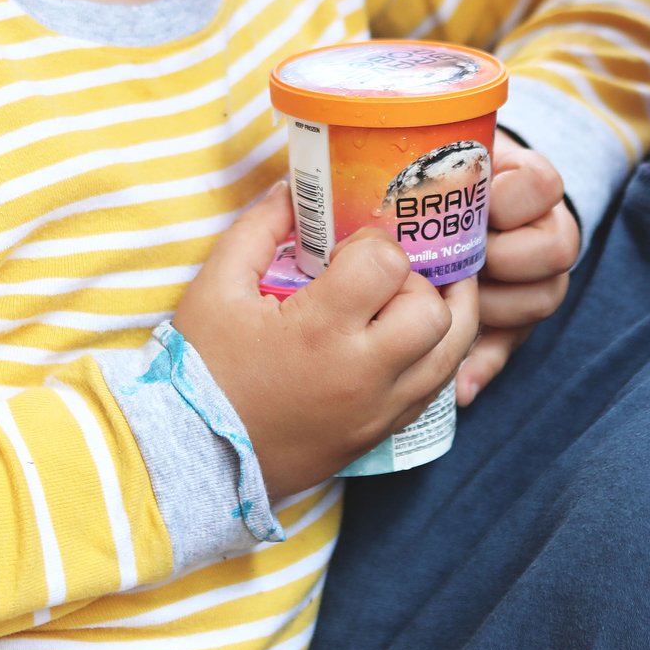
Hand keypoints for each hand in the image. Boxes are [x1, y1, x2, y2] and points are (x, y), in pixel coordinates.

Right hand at [174, 184, 479, 496]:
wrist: (195, 459)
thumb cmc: (201, 369)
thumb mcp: (215, 287)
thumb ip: (258, 229)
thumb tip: (295, 190)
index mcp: (320, 330)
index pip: (388, 264)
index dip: (372, 244)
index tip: (343, 253)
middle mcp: (362, 373)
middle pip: (436, 310)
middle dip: (415, 280)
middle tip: (380, 278)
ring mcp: (378, 410)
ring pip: (454, 352)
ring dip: (444, 314)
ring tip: (416, 295)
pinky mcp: (381, 434)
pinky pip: (438, 388)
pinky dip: (435, 355)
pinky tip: (405, 338)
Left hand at [456, 136, 580, 406]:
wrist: (439, 204)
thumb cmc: (433, 176)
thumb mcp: (440, 154)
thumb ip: (434, 162)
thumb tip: (402, 174)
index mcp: (527, 182)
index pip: (543, 183)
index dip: (510, 196)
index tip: (477, 202)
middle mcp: (544, 229)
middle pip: (558, 247)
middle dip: (506, 255)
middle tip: (467, 255)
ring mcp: (535, 278)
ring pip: (544, 298)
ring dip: (496, 305)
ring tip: (457, 299)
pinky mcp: (515, 321)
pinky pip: (511, 347)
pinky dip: (485, 365)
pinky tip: (463, 384)